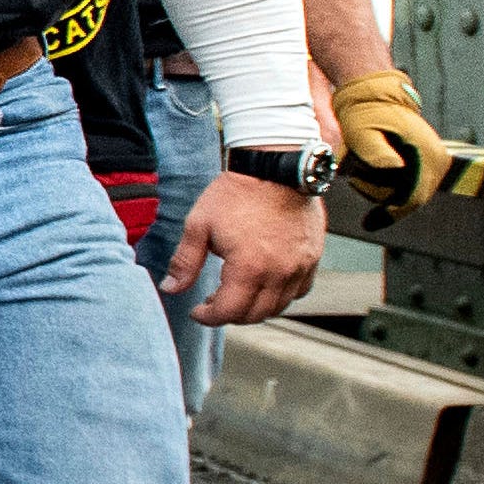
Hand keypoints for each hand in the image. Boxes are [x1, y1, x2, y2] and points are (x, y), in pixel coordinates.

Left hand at [166, 170, 326, 324]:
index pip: (228, 312)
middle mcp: (279, 273)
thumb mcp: (200, 225)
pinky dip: (282, 296)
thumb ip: (185, 261)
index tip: (197, 311)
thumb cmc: (237, 192)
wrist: (276, 165)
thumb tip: (170, 288)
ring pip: (278, 306)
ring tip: (237, 293)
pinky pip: (300, 290)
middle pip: (254, 315)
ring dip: (255, 309)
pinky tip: (265, 283)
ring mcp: (299, 266)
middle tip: (214, 302)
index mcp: (248, 268)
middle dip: (230, 315)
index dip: (208, 317)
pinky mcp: (313, 257)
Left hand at [332, 68, 454, 208]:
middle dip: (382, 197)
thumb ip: (376, 151)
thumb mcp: (363, 132)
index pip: (414, 199)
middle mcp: (437, 160)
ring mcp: (433, 160)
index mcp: (428, 155)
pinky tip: (367, 176)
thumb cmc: (366, 111)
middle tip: (356, 179)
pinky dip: (388, 185)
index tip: (369, 224)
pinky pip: (409, 183)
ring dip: (383, 189)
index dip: (391, 214)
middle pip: (412, 198)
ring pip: (409, 192)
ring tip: (360, 169)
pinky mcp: (425, 159)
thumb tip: (393, 168)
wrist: (373, 92)